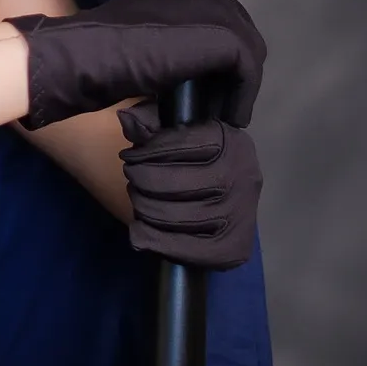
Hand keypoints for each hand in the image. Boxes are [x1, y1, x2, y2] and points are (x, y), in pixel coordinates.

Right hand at [5, 0, 265, 130]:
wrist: (93, 52)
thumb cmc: (105, 46)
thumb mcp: (145, 32)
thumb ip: (170, 37)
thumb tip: (188, 65)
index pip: (218, 21)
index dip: (216, 58)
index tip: (205, 89)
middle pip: (238, 35)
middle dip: (230, 71)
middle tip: (216, 104)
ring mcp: (220, 6)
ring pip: (247, 53)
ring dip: (236, 86)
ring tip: (222, 114)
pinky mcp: (227, 35)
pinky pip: (247, 72)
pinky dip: (241, 97)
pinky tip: (231, 117)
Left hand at [118, 99, 260, 269]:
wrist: (232, 202)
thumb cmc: (199, 160)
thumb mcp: (177, 132)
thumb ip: (151, 122)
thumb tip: (126, 118)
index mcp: (230, 141)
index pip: (177, 144)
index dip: (144, 152)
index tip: (130, 156)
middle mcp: (241, 175)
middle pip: (171, 183)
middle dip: (140, 181)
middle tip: (133, 180)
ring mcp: (238, 214)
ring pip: (171, 215)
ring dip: (143, 209)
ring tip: (140, 201)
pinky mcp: (232, 247)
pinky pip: (180, 246)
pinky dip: (152, 239)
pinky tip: (140, 230)